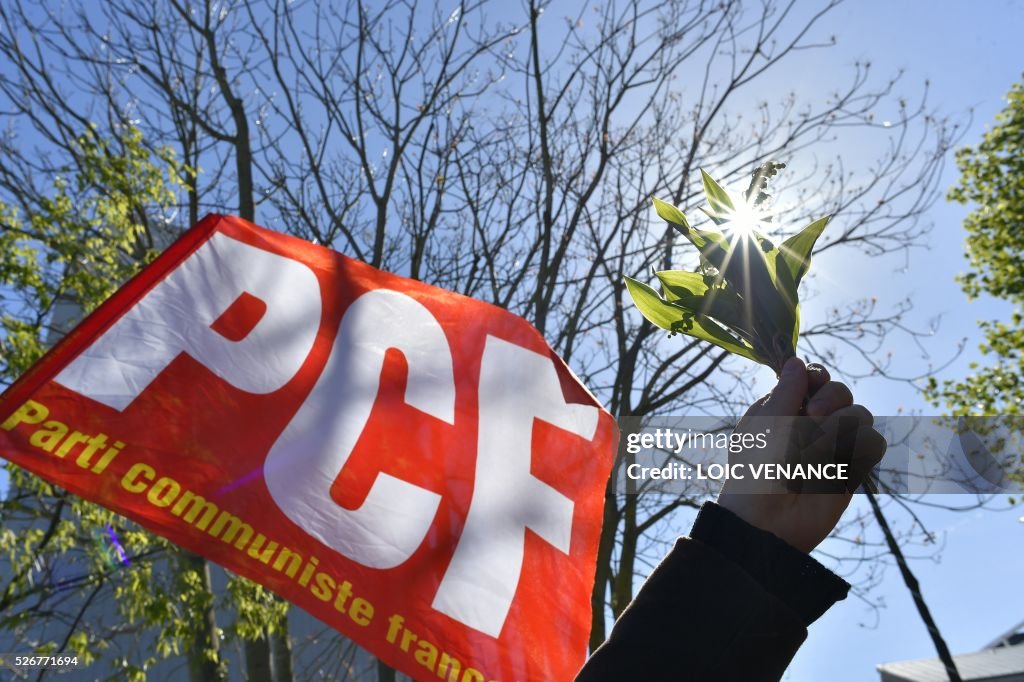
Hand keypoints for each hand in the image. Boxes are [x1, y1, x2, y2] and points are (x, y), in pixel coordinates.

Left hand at [716, 357, 885, 552]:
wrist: (769, 520)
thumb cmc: (757, 468)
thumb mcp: (768, 422)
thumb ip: (787, 391)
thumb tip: (797, 361)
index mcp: (783, 409)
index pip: (813, 378)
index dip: (818, 377)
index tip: (813, 382)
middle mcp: (810, 424)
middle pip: (841, 392)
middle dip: (832, 398)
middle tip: (814, 416)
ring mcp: (832, 447)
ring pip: (861, 415)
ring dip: (843, 426)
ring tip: (818, 451)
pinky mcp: (851, 469)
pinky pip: (873, 444)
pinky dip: (860, 448)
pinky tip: (839, 463)